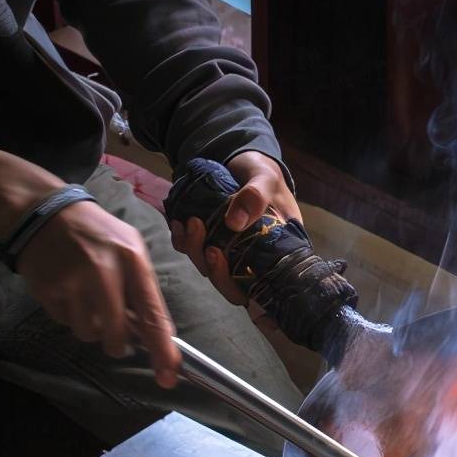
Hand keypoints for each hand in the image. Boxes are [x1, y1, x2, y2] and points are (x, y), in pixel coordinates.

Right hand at [18, 201, 181, 387]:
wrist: (44, 212)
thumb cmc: (98, 234)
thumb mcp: (131, 249)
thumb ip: (145, 290)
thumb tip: (158, 334)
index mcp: (132, 260)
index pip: (152, 314)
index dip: (162, 349)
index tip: (168, 374)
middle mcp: (102, 271)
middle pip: (117, 335)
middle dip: (119, 344)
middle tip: (118, 338)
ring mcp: (71, 282)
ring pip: (89, 333)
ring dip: (92, 328)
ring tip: (89, 301)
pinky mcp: (47, 290)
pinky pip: (64, 322)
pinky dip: (70, 315)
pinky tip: (69, 291)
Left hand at [170, 150, 299, 304]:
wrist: (240, 161)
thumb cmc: (262, 174)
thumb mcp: (266, 178)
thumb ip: (256, 196)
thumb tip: (233, 224)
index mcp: (277, 252)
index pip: (268, 287)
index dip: (252, 295)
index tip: (239, 279)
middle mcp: (253, 258)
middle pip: (235, 286)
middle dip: (218, 274)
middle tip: (212, 250)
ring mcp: (228, 251)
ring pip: (210, 270)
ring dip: (198, 253)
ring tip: (192, 224)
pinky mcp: (207, 240)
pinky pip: (192, 251)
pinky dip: (182, 241)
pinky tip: (178, 224)